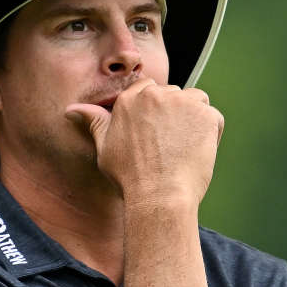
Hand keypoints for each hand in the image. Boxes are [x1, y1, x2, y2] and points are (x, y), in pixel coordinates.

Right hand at [65, 79, 223, 206]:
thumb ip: (94, 122)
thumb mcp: (104, 148)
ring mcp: (183, 103)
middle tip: (169, 146)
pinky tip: (197, 153)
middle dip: (174, 115)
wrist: (159, 197)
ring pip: (195, 101)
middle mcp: (156, 95)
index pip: (148, 89)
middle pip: (173, 95)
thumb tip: (71, 109)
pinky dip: (210, 134)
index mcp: (130, 99)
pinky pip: (214, 118)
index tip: (156, 133)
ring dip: (193, 119)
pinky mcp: (206, 115)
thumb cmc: (129, 177)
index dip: (155, 111)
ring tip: (184, 148)